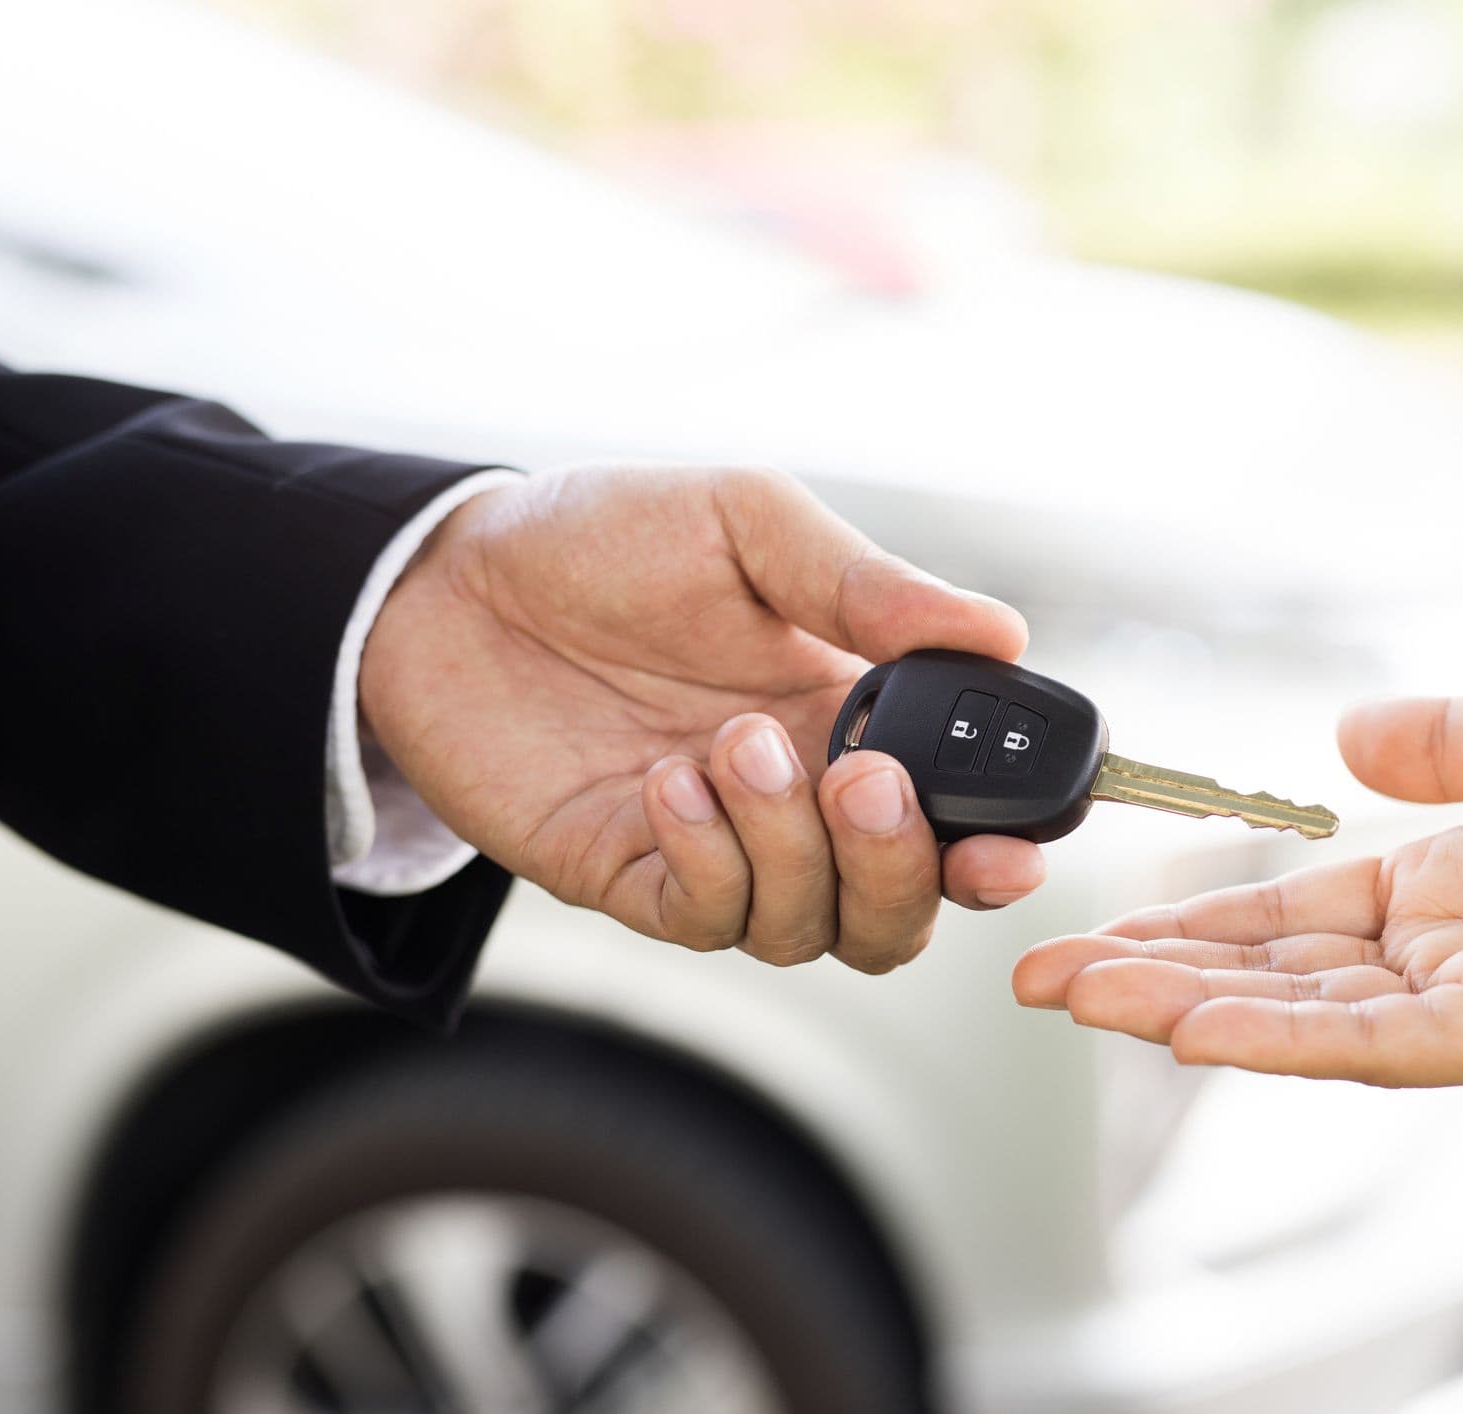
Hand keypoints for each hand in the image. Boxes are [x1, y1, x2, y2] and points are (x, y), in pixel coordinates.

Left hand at [360, 464, 1044, 971]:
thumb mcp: (747, 525)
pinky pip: (708, 920)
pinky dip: (709, 862)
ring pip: (814, 929)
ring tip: (732, 744)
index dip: (1003, 845)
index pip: (960, 814)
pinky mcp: (633, 879)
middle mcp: (801, 800)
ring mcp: (719, 849)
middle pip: (903, 907)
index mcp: (855, 714)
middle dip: (902, 866)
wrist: (443, 579)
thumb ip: (868, 585)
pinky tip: (668, 780)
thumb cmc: (603, 539)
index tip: (1019, 840)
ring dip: (792, 849)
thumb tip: (1005, 634)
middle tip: (859, 777)